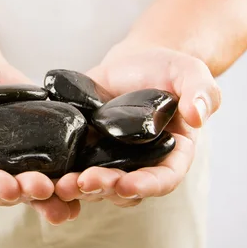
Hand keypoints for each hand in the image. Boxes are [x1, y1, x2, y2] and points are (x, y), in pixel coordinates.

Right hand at [0, 51, 80, 223]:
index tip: (8, 189)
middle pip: (7, 185)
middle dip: (27, 191)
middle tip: (45, 188)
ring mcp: (14, 153)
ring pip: (34, 181)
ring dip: (53, 193)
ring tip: (72, 199)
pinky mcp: (38, 140)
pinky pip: (55, 158)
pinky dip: (70, 171)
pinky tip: (91, 179)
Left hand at [55, 45, 221, 207]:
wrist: (133, 60)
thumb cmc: (166, 67)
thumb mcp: (189, 72)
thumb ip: (200, 92)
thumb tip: (198, 116)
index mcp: (171, 153)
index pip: (164, 178)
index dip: (147, 185)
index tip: (129, 185)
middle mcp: (140, 163)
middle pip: (125, 186)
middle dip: (106, 188)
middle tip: (86, 182)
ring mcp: (110, 157)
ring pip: (96, 182)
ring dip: (79, 187)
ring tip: (62, 184)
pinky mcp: (85, 147)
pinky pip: (72, 164)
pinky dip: (60, 171)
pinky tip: (46, 172)